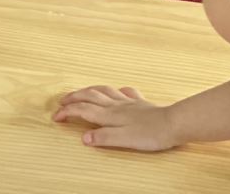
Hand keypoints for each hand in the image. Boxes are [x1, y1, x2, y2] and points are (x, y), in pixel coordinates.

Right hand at [54, 86, 178, 151]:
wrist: (173, 124)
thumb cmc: (150, 134)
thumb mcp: (124, 139)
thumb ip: (103, 137)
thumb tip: (84, 138)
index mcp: (109, 115)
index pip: (82, 110)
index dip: (67, 112)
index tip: (56, 116)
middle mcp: (115, 106)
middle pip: (88, 96)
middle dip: (73, 97)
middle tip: (62, 101)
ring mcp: (128, 103)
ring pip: (103, 91)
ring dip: (89, 90)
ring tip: (82, 91)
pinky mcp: (140, 103)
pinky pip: (125, 93)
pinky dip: (116, 91)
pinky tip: (118, 91)